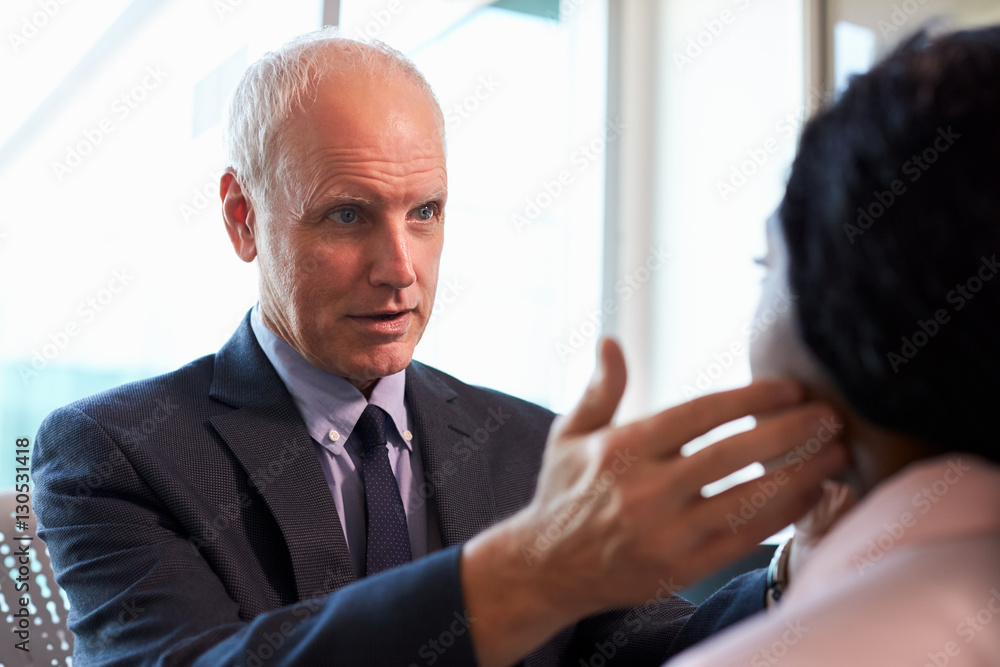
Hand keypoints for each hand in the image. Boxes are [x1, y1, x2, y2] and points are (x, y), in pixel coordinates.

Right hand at [461, 338, 846, 666]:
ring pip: (749, 498)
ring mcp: (667, 532)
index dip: (752, 398)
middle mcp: (647, 489)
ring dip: (800, 473)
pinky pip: (745, 539)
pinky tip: (810, 495)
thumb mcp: (568, 434)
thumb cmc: (562, 493)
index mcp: (624, 448)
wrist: (546, 567)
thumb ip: (600, 389)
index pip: (701, 414)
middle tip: (830, 416)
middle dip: (790, 431)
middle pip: (735, 453)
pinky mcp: (682, 568)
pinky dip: (784, 516)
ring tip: (835, 453)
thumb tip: (612, 341)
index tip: (790, 388)